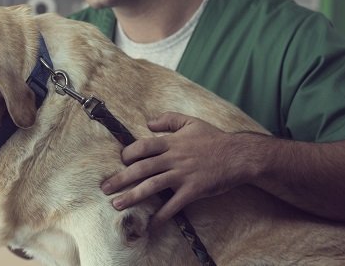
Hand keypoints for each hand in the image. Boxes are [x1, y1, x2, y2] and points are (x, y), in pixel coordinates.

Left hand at [100, 112, 250, 227]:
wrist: (240, 155)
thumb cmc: (215, 138)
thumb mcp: (191, 122)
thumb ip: (169, 120)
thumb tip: (149, 122)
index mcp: (171, 142)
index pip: (142, 147)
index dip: (128, 154)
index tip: (121, 162)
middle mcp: (173, 158)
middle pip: (141, 168)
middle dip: (121, 178)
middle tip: (105, 188)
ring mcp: (183, 175)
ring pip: (152, 186)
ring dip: (133, 196)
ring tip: (117, 204)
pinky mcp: (193, 190)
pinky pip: (174, 205)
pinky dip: (162, 215)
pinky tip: (152, 224)